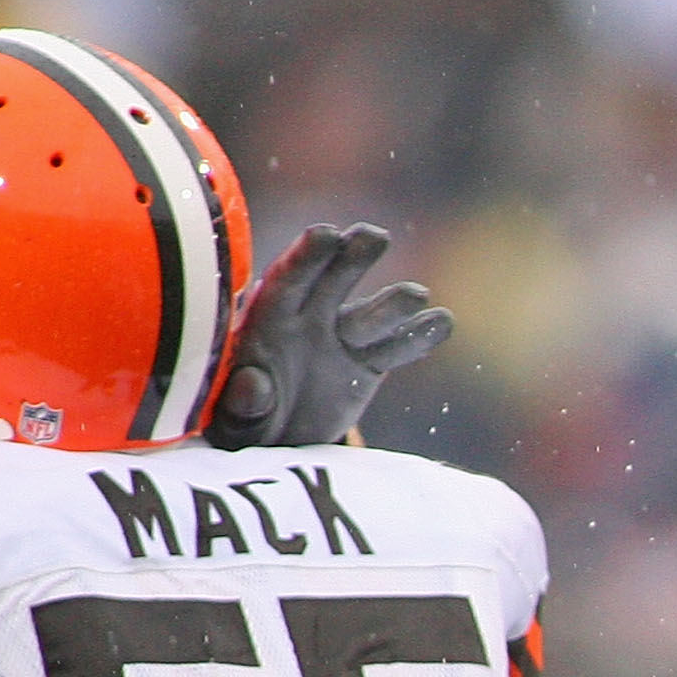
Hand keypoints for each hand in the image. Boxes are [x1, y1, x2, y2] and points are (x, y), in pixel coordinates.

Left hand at [209, 223, 453, 449]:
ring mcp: (342, 338)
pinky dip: (420, 337)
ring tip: (417, 297)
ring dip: (394, 303)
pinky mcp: (368, 362)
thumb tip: (254, 385)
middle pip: (333, 280)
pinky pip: (397, 347)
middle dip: (353, 256)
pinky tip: (442, 322)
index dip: (306, 257)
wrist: (276, 440)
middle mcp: (308, 318)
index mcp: (266, 320)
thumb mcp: (235, 420)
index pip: (287, 280)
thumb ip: (242, 404)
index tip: (327, 235)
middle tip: (374, 236)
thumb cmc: (246, 423)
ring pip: (372, 314)